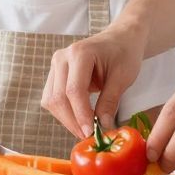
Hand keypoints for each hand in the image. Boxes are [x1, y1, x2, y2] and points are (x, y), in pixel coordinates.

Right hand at [42, 23, 147, 137]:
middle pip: (58, 97)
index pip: (74, 90)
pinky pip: (52, 98)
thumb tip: (102, 126)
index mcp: (80, 53)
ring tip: (85, 130)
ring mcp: (56, 65)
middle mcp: (62, 57)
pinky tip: (79, 119)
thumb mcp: (123, 77)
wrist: (120, 39)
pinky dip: (64, 112)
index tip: (91, 132)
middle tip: (89, 136)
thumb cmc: (124, 53)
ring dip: (66, 119)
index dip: (81, 114)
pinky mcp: (55, 74)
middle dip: (72, 121)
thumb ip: (110, 101)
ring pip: (51, 100)